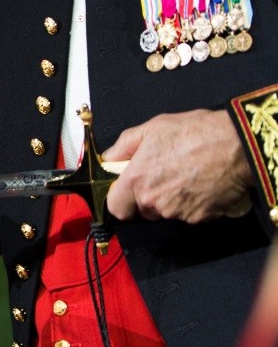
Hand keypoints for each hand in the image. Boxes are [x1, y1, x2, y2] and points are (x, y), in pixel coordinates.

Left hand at [101, 109, 252, 222]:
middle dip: (149, 198)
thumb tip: (110, 157)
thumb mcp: (154, 127)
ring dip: (171, 201)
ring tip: (187, 175)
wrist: (237, 146)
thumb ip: (125, 145)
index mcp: (137, 180)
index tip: (130, 189)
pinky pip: (189, 215)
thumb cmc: (196, 132)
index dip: (122, 200)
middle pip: (143, 211)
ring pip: (166, 213)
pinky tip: (202, 184)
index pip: (116, 208)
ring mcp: (177, 213)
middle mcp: (154, 201)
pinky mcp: (199, 218)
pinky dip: (193, 204)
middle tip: (165, 176)